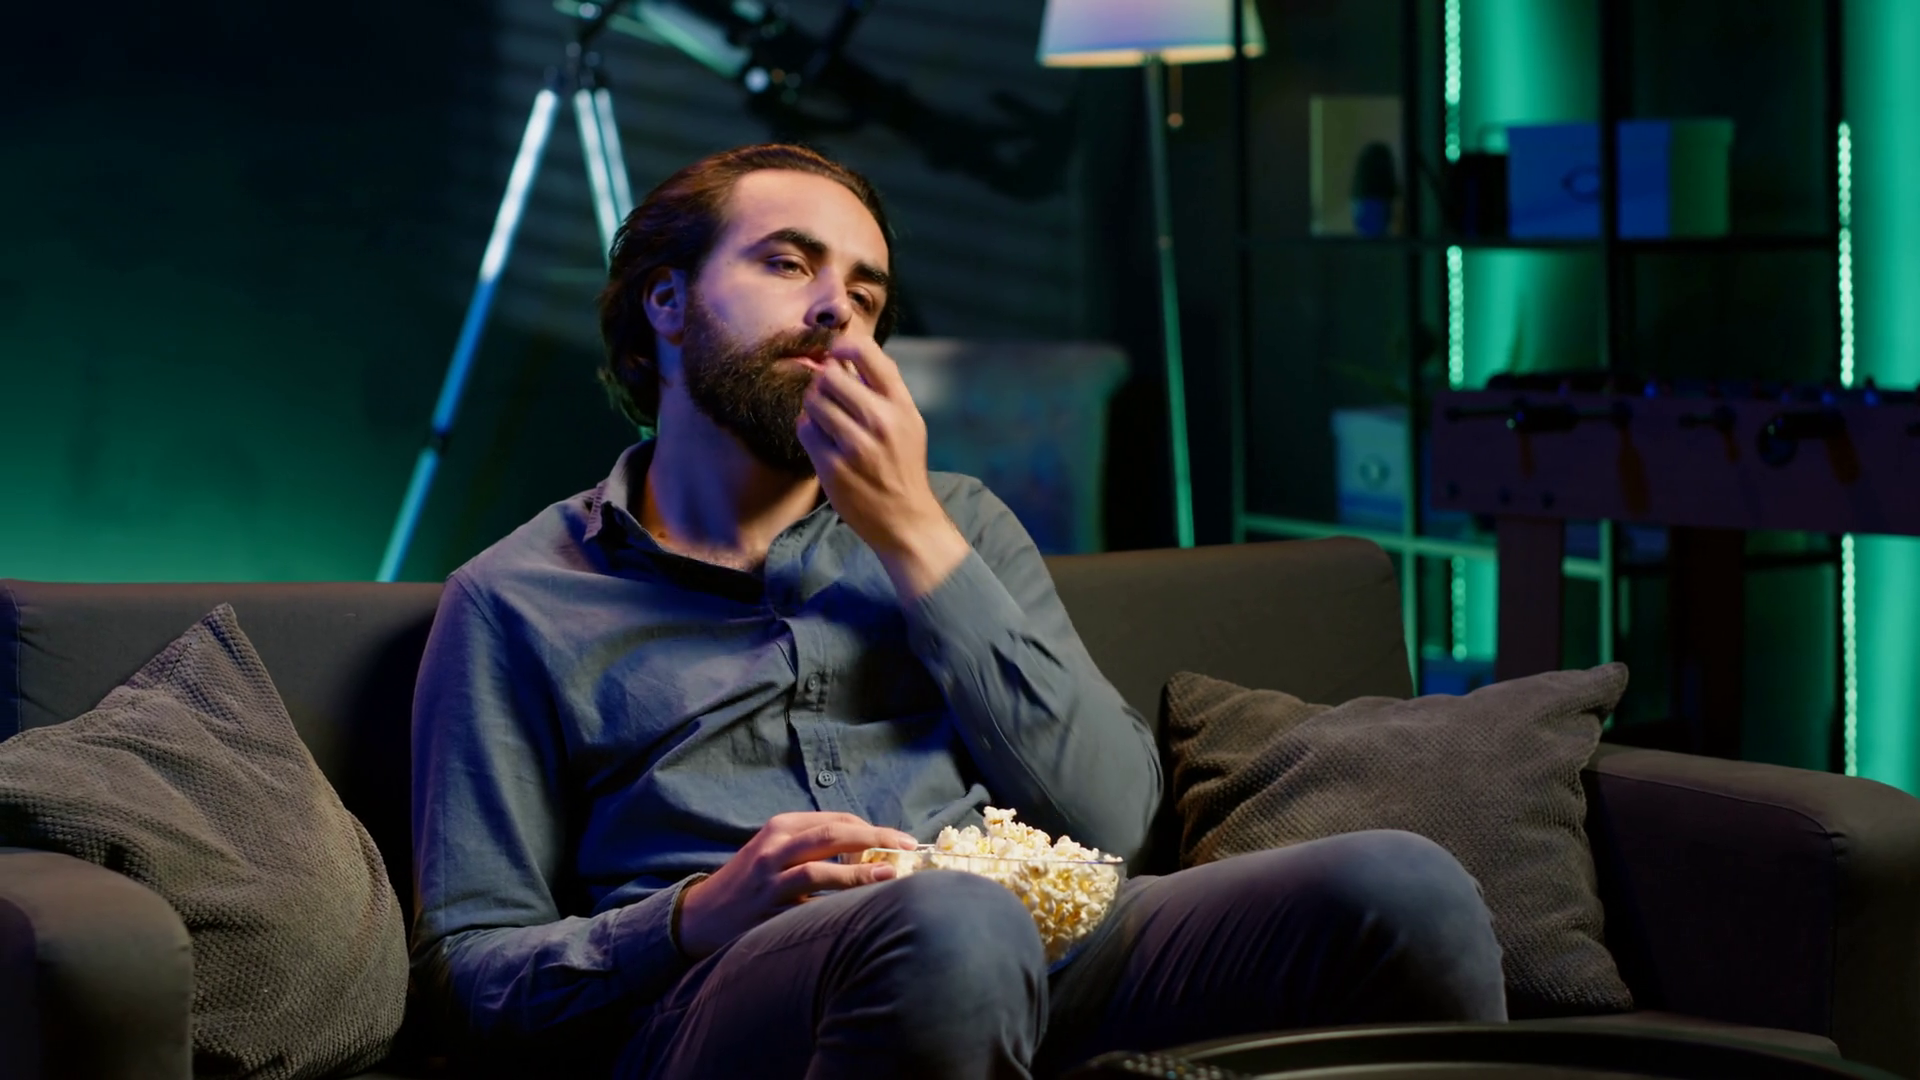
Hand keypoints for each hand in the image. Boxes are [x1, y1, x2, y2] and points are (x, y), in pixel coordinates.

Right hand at [676, 812, 918, 958]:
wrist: (701, 914)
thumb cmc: (748, 882)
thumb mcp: (775, 851)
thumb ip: (814, 846)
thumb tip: (870, 852)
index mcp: (780, 827)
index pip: (835, 819)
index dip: (872, 829)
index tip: (899, 841)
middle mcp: (774, 847)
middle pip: (832, 834)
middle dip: (875, 839)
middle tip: (907, 847)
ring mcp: (768, 880)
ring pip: (819, 869)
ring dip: (857, 873)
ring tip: (888, 875)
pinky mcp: (766, 911)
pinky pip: (805, 907)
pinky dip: (834, 907)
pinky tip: (857, 911)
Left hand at [797, 338, 970, 599]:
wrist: (905, 518)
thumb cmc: (902, 465)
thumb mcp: (907, 422)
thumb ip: (881, 390)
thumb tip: (844, 355)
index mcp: (901, 406)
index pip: (868, 355)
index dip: (843, 346)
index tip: (835, 354)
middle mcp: (881, 422)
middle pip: (830, 376)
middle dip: (823, 381)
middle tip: (827, 394)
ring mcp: (856, 446)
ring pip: (813, 401)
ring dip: (813, 405)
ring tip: (824, 418)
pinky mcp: (833, 467)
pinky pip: (805, 429)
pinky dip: (808, 429)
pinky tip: (821, 439)